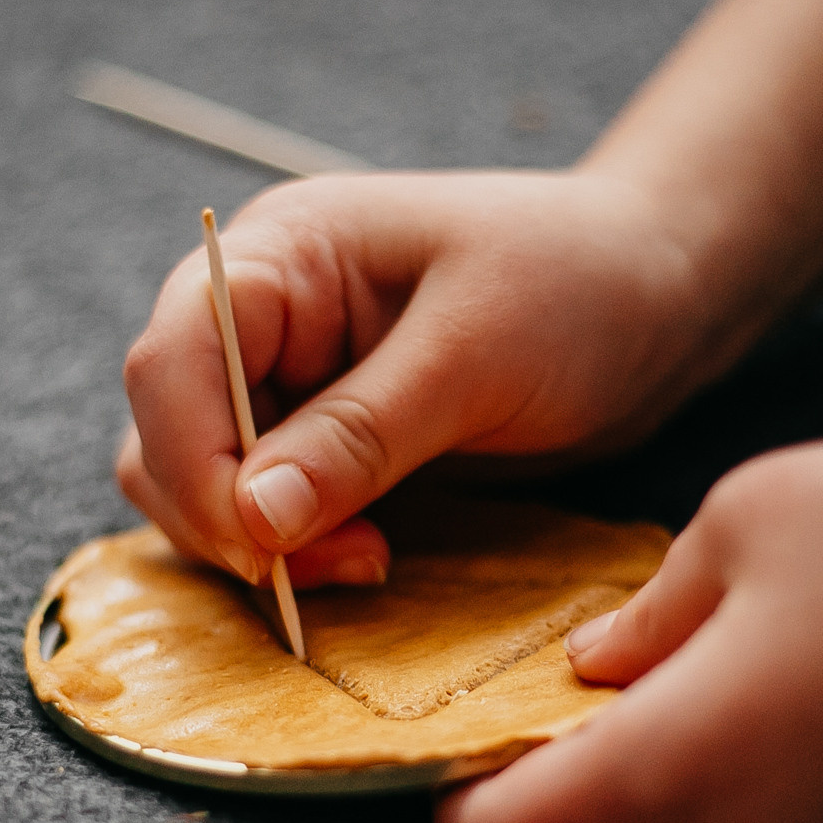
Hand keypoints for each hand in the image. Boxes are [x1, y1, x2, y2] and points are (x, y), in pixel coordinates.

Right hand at [117, 170, 735, 586]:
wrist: (657, 298)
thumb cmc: (577, 284)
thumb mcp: (474, 351)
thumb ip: (360, 433)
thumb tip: (255, 516)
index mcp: (279, 256)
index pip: (172, 359)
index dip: (192, 461)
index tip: (259, 546)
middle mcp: (260, 321)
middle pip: (165, 432)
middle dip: (226, 516)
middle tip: (338, 567)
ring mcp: (286, 385)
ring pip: (200, 484)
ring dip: (257, 544)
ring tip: (368, 561)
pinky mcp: (322, 446)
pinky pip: (262, 510)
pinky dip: (292, 550)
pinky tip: (366, 558)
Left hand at [437, 399, 822, 822]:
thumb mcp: (746, 523)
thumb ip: (643, 617)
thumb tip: (597, 672)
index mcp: (676, 772)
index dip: (465, 806)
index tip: (467, 755)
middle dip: (603, 765)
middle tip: (644, 663)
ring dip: (699, 775)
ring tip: (765, 659)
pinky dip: (781, 792)